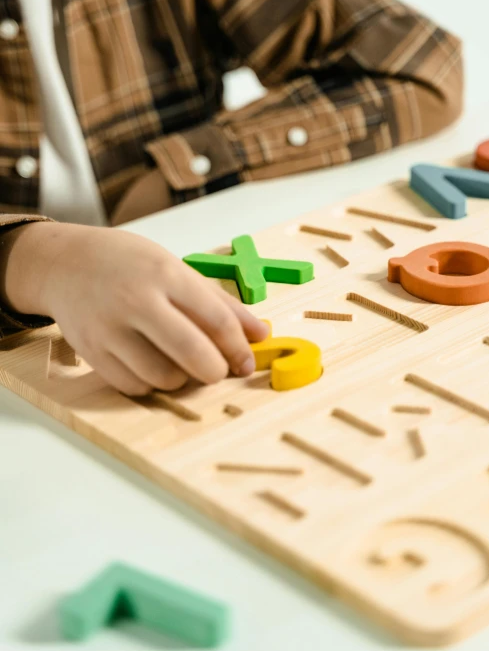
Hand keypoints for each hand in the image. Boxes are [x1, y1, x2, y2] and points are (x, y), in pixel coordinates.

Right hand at [3, 222, 268, 395]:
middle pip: (191, 353)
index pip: (216, 319)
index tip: (246, 361)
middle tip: (218, 370)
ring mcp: (110, 328)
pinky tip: (154, 365)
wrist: (66, 264)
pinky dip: (153, 384)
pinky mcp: (92, 351)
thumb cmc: (129, 264)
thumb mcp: (177, 269)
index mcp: (166, 274)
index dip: (238, 347)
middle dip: (215, 371)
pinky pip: (135, 386)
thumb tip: (260, 333)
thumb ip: (220, 302)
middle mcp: (137, 300)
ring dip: (183, 379)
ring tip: (181, 363)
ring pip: (163, 377)